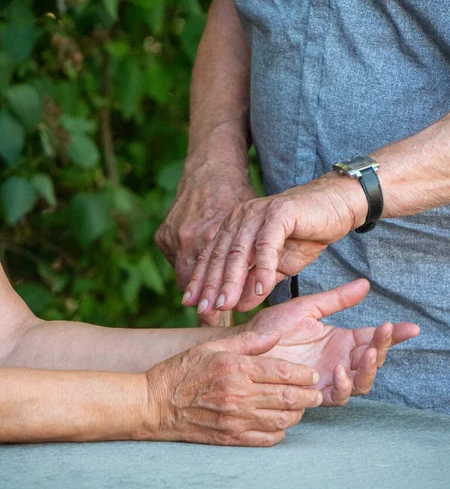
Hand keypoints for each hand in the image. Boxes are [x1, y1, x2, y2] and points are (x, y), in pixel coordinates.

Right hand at [145, 330, 322, 446]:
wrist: (155, 404)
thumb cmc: (182, 370)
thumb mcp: (212, 347)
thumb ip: (247, 341)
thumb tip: (275, 335)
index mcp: (236, 368)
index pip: (283, 372)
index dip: (304, 374)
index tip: (312, 374)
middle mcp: (239, 395)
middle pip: (288, 397)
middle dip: (309, 395)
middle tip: (316, 392)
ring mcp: (235, 419)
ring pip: (281, 420)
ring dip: (297, 414)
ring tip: (302, 407)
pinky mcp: (230, 438)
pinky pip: (266, 439)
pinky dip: (280, 433)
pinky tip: (281, 424)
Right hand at [156, 160, 256, 324]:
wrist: (209, 169)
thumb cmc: (237, 196)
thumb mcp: (248, 221)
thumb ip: (252, 254)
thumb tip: (257, 291)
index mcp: (213, 233)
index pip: (214, 278)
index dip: (217, 300)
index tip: (221, 319)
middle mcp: (189, 237)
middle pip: (194, 282)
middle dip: (203, 302)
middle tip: (209, 319)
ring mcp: (174, 236)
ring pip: (183, 275)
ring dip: (194, 288)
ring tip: (202, 307)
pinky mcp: (163, 234)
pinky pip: (174, 262)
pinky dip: (187, 269)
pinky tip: (195, 278)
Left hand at [182, 175, 364, 314]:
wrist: (337, 206)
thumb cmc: (305, 235)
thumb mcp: (277, 267)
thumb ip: (256, 283)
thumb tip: (238, 307)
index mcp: (235, 227)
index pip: (212, 256)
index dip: (201, 281)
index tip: (190, 303)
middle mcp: (242, 217)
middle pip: (221, 255)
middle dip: (211, 285)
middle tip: (203, 310)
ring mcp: (259, 213)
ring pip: (240, 251)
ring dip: (232, 281)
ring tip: (227, 305)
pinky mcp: (280, 213)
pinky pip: (267, 244)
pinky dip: (263, 268)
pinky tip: (260, 290)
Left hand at [243, 279, 419, 405]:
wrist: (246, 345)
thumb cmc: (272, 327)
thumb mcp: (307, 308)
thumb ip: (336, 299)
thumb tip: (365, 284)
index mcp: (340, 340)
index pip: (372, 338)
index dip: (392, 335)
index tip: (410, 328)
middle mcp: (338, 360)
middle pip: (372, 361)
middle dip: (383, 349)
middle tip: (384, 333)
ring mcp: (327, 377)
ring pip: (361, 382)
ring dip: (368, 369)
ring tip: (366, 354)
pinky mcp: (314, 391)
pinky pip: (338, 395)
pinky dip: (343, 385)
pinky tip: (339, 370)